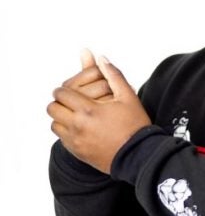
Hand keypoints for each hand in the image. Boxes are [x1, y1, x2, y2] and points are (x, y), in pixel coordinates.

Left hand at [47, 56, 151, 173]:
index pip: (61, 93)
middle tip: (71, 101)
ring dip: (61, 117)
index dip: (65, 90)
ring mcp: (77, 141)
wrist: (140, 156)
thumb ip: (113, 76)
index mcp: (88, 110)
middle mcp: (78, 126)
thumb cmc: (136, 127)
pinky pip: (62, 139)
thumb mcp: (128, 98)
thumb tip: (100, 59)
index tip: (72, 91)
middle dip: (60, 102)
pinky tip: (80, 129)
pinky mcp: (79, 153)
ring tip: (75, 115)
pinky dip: (66, 132)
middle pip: (53, 108)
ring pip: (54, 124)